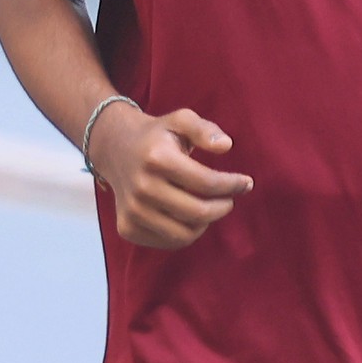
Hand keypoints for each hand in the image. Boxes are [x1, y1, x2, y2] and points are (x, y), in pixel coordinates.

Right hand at [84, 103, 251, 248]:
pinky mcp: (127, 228)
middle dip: (223, 207)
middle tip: (229, 200)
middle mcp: (142, 188)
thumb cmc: (157, 136)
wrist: (115, 149)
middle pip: (199, 213)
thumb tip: (226, 146)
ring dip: (205, 223)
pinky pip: (167, 242)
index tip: (246, 183)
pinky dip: (185, 233)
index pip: (207, 183)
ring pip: (184, 234)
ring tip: (209, 208)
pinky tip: (188, 217)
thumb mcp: (180, 120)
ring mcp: (132, 211)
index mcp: (157, 158)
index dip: (233, 185)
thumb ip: (204, 129)